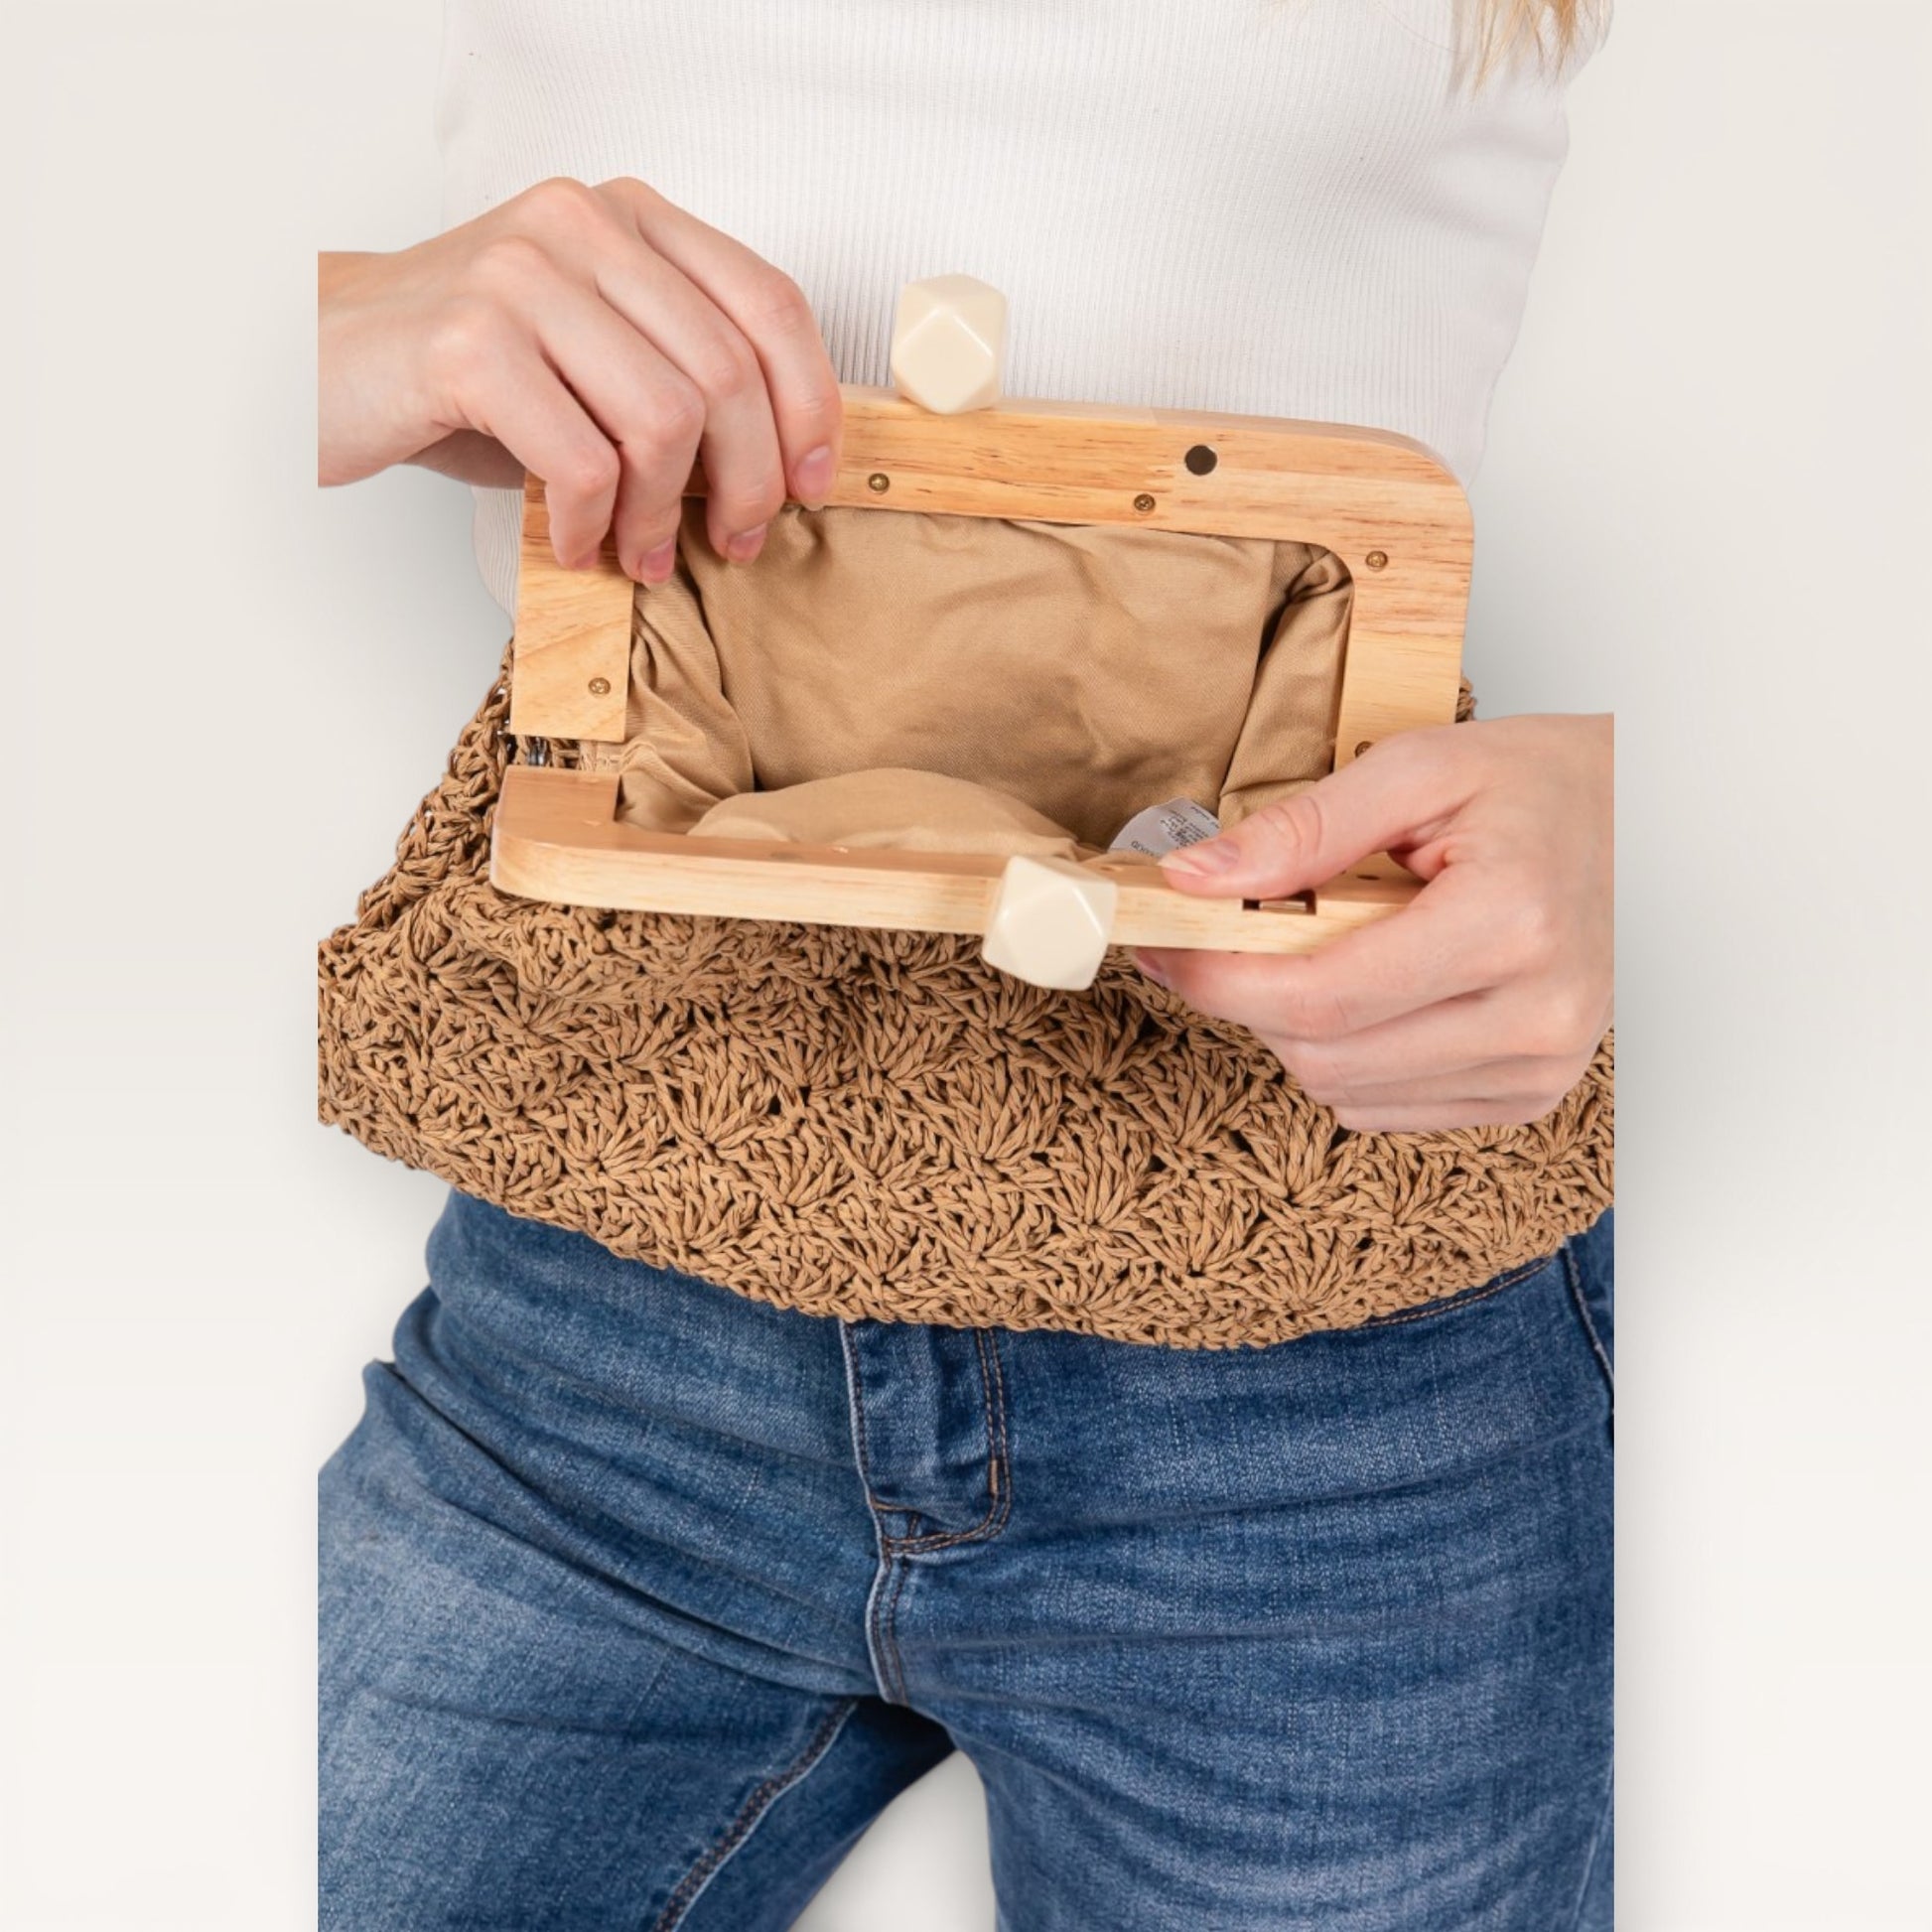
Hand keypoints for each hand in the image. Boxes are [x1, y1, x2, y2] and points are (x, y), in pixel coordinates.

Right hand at [318, 177, 842, 579]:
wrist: (317, 362)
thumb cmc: (465, 375)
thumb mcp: (589, 353)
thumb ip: (678, 373)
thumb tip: (778, 466)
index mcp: (627, 217)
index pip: (769, 302)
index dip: (810, 404)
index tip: (812, 481)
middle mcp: (582, 225)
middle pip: (729, 373)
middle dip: (748, 483)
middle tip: (734, 543)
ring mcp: (523, 276)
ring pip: (666, 419)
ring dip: (665, 515)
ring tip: (643, 554)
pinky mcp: (469, 342)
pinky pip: (585, 460)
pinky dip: (596, 522)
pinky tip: (580, 541)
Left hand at [1136, 714, 1612, 1132]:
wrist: (1650, 822)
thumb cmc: (1537, 783)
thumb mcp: (1418, 767)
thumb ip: (1302, 827)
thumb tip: (1193, 879)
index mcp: (1513, 925)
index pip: (1322, 995)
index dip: (1219, 977)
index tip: (1164, 942)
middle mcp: (1539, 1016)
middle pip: (1323, 1055)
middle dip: (1245, 999)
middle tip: (1215, 938)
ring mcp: (1540, 1069)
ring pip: (1344, 1093)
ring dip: (1294, 1029)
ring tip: (1316, 946)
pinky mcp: (1529, 1095)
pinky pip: (1384, 1109)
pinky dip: (1344, 1055)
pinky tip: (1368, 987)